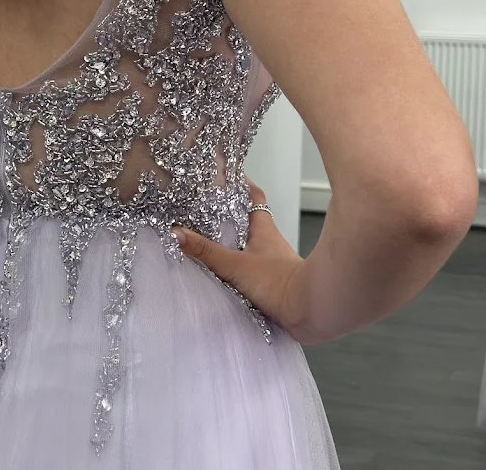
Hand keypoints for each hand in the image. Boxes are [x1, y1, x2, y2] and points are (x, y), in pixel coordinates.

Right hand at [172, 181, 312, 343]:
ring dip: (229, 242)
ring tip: (203, 239)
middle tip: (202, 207)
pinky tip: (218, 273)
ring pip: (246, 244)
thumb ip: (206, 251)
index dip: (240, 184)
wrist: (308, 312)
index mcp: (263, 228)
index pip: (253, 197)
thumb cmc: (279, 282)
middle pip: (246, 219)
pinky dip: (233, 266)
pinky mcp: (269, 282)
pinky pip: (246, 267)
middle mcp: (267, 242)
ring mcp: (269, 262)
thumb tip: (176, 233)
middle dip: (227, 214)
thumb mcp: (236, 265)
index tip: (223, 174)